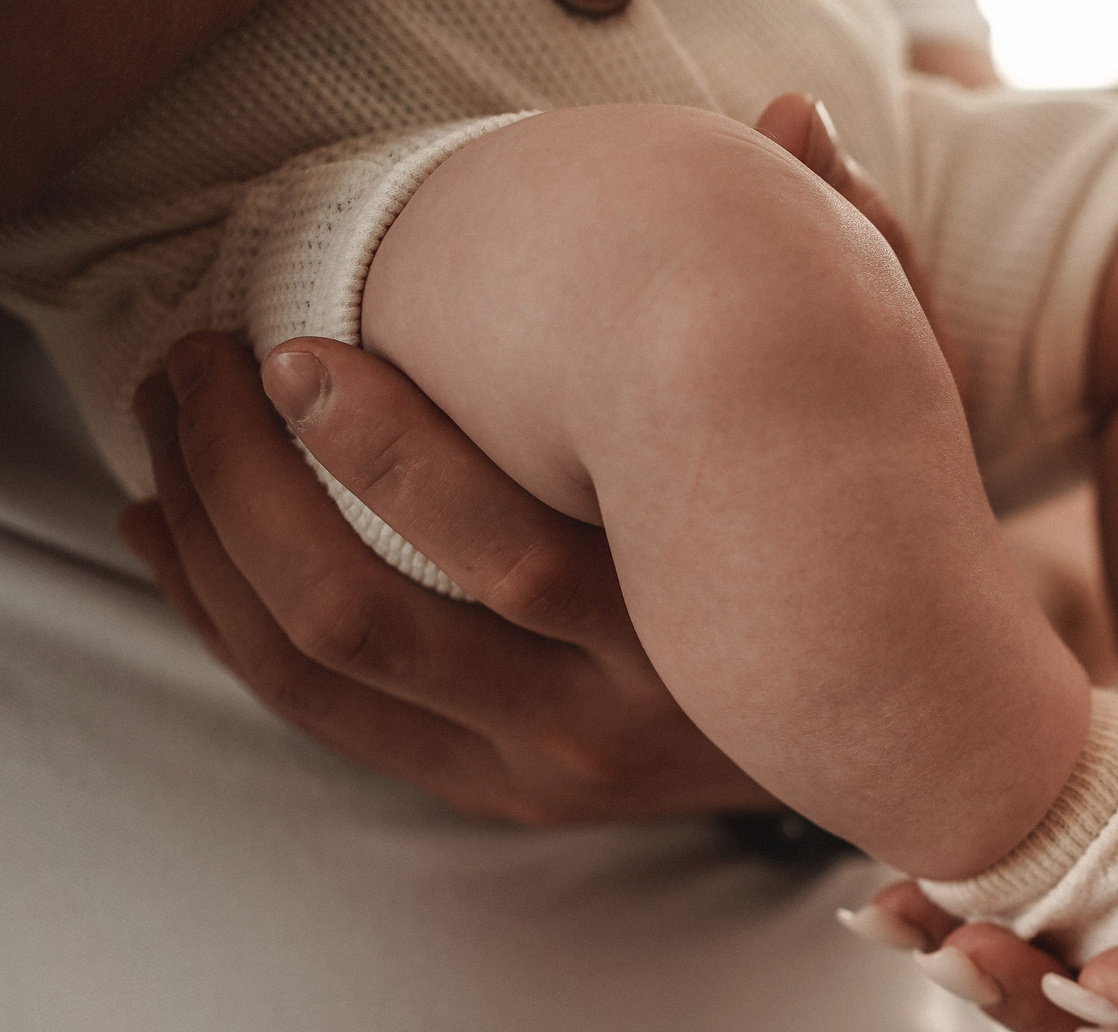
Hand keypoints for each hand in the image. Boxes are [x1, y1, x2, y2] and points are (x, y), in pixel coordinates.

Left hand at [115, 91, 950, 823]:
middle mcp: (613, 726)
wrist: (917, 724)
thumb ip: (862, 258)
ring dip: (211, 555)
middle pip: (370, 623)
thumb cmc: (882, 541)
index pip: (504, 562)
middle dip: (244, 489)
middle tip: (196, 369)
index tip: (300, 349)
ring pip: (323, 677)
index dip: (378, 456)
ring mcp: (551, 774)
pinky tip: (178, 540)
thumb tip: (798, 115)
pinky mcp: (507, 793)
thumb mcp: (895, 407)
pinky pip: (326, 717)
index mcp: (697, 634)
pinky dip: (228, 624)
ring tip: (164, 441)